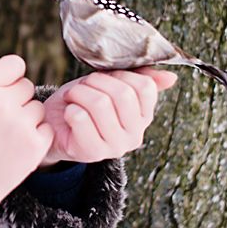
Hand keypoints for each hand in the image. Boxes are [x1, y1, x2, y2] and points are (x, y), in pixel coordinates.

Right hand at [0, 54, 54, 210]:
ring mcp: (20, 124)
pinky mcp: (35, 145)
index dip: (10, 78)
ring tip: (5, 137)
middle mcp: (1, 103)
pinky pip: (46, 128)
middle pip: (27, 86)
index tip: (1, 93)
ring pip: (38, 108)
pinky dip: (35, 137)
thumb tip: (21, 74)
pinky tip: (15, 148)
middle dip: (17, 100)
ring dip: (27, 119)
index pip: (14, 63)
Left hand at [39, 67, 177, 164]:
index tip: (103, 78)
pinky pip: (80, 118)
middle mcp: (135, 135)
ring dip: (79, 93)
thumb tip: (171, 77)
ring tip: (73, 98)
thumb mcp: (111, 85)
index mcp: (144, 116)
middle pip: (122, 94)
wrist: (55, 126)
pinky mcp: (92, 152)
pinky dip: (70, 109)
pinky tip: (69, 113)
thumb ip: (140, 79)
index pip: (144, 87)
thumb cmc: (84, 102)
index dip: (119, 75)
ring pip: (100, 103)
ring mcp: (115, 147)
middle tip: (82, 87)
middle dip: (95, 82)